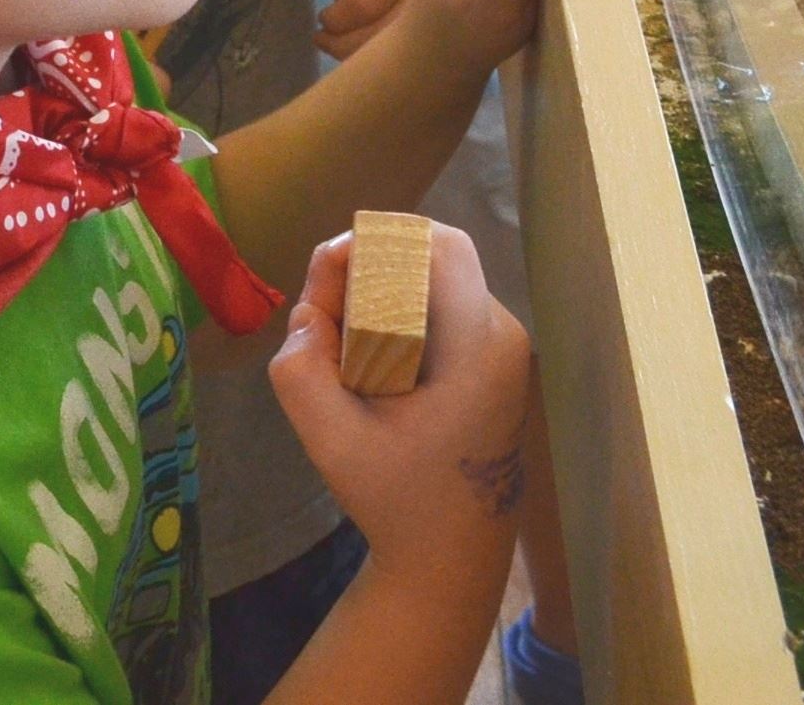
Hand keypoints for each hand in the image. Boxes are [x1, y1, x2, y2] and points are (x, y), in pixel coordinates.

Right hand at [268, 225, 531, 575]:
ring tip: (337, 344)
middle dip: (366, 271)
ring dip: (377, 294)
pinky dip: (395, 315)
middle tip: (321, 316)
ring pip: (432, 282)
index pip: (439, 247)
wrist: (450, 562)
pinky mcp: (491, 364)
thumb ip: (301, 371)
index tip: (327, 274)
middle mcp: (501, 335)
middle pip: (430, 259)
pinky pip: (439, 309)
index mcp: (480, 346)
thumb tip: (307, 318)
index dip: (377, 241)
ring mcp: (502, 350)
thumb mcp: (332, 442)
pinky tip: (364, 360)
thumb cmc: (398, 502)